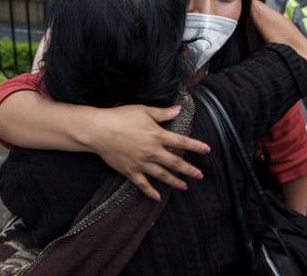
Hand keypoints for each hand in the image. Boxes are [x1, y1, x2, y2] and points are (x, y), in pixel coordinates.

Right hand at [89, 105, 209, 201]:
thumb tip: (178, 109)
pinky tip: (158, 197)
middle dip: (189, 170)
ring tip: (185, 187)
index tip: (207, 150)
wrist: (99, 131)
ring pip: (162, 175)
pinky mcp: (130, 171)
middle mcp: (152, 152)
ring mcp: (142, 163)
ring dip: (175, 181)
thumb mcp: (143, 110)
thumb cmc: (120, 117)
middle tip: (200, 176)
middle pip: (175, 163)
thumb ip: (162, 113)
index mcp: (157, 136)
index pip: (181, 142)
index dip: (195, 146)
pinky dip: (151, 192)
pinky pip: (143, 184)